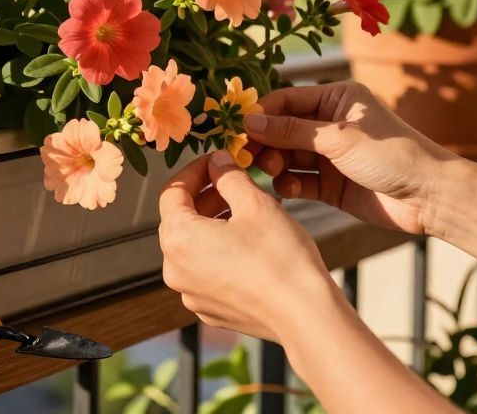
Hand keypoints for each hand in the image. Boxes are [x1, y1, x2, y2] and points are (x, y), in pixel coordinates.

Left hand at [158, 151, 338, 341]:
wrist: (305, 316)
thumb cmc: (280, 257)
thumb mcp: (255, 204)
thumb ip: (229, 177)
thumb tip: (218, 161)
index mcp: (178, 238)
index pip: (172, 192)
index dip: (195, 171)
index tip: (217, 161)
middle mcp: (174, 270)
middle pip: (181, 220)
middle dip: (206, 197)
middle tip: (234, 182)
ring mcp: (191, 294)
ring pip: (194, 247)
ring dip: (214, 224)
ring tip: (247, 210)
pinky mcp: (209, 310)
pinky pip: (206, 272)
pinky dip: (221, 252)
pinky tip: (250, 244)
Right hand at [244, 81, 461, 234]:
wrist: (430, 197)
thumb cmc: (392, 155)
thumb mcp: (338, 138)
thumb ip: (291, 130)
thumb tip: (249, 121)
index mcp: (337, 99)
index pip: (287, 100)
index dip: (261, 114)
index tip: (238, 128)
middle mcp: (331, 124)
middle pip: (282, 129)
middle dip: (264, 141)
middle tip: (247, 156)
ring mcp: (330, 156)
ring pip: (287, 156)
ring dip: (274, 164)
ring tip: (272, 172)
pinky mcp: (331, 185)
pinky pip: (298, 181)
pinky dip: (288, 185)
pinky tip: (287, 190)